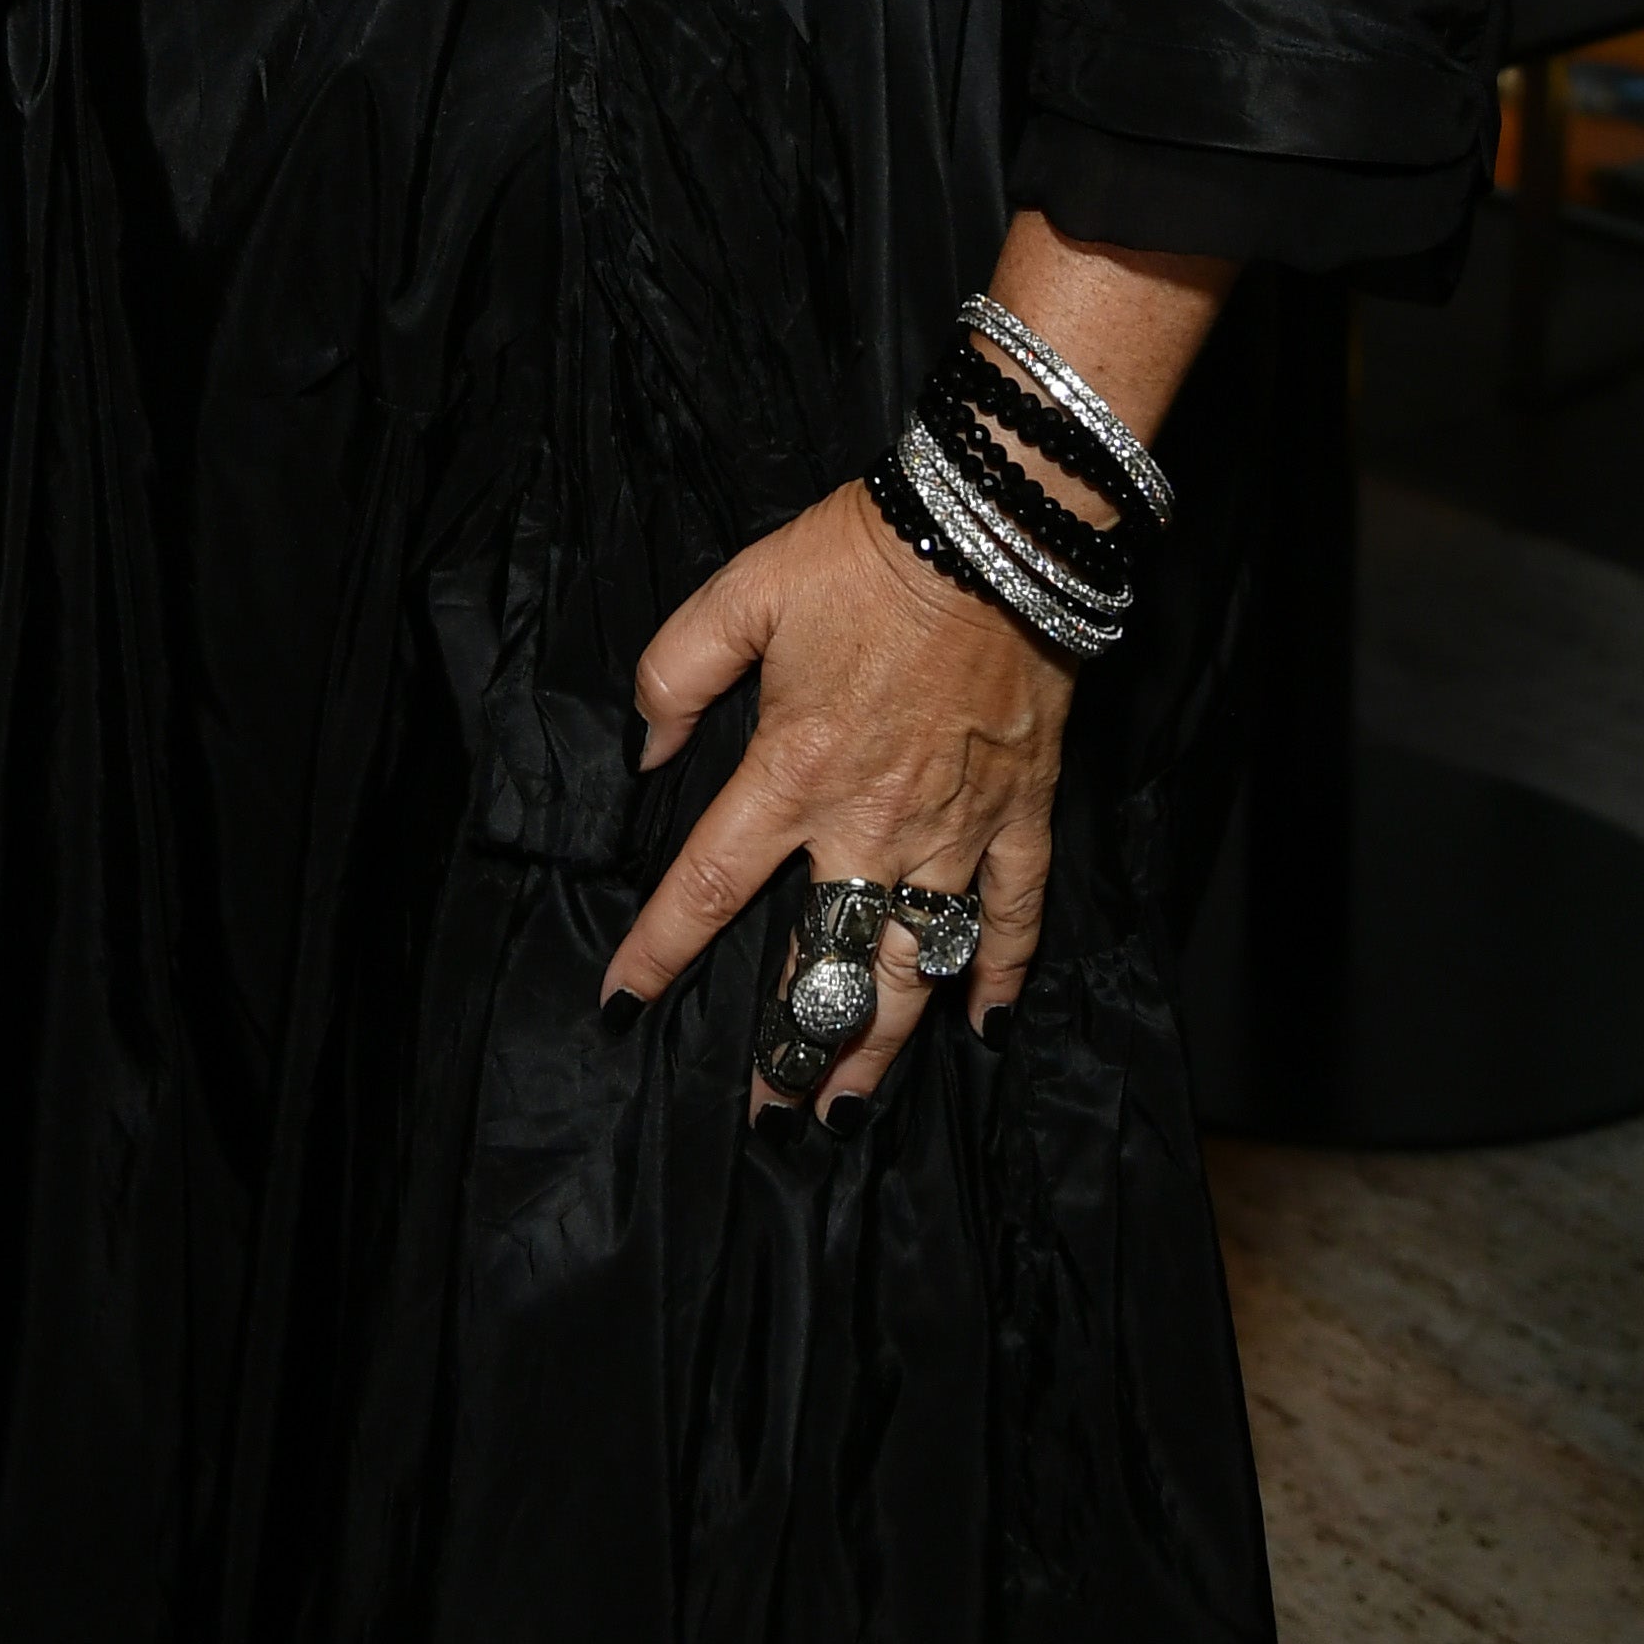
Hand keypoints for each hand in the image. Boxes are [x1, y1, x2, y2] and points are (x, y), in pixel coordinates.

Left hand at [600, 481, 1069, 1114]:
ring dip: (879, 1045)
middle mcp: (872, 821)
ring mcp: (954, 828)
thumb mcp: (741, 592)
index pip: (707, 883)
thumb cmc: (862, 557)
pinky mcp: (1020, 815)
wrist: (992, 532)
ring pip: (913, 965)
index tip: (622, 1007)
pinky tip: (979, 1028)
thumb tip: (644, 747)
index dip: (659, 952)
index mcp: (792, 770)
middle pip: (822, 958)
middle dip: (787, 1043)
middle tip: (764, 1111)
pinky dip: (996, 976)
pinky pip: (1012, 917)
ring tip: (846, 1107)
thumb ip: (675, 671)